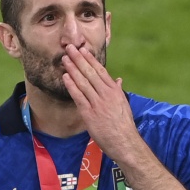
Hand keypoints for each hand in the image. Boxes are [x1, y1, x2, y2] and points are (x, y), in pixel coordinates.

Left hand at [61, 45, 142, 161]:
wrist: (124, 141)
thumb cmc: (124, 124)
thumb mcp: (124, 104)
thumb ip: (119, 90)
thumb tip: (118, 79)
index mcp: (115, 91)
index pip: (101, 71)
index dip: (90, 60)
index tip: (83, 50)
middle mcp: (106, 94)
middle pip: (90, 73)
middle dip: (79, 59)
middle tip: (70, 48)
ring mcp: (97, 103)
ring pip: (83, 82)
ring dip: (73, 69)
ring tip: (65, 59)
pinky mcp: (89, 113)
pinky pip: (78, 97)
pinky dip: (71, 86)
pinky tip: (65, 77)